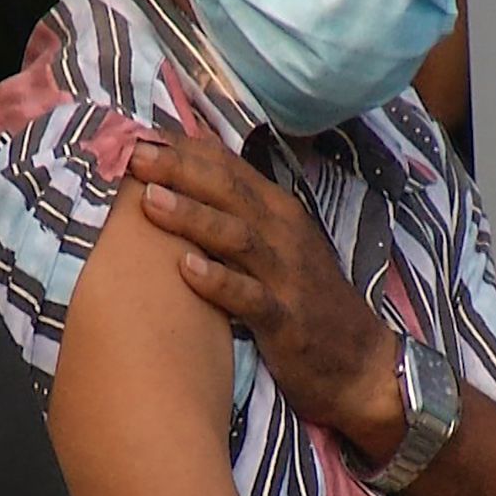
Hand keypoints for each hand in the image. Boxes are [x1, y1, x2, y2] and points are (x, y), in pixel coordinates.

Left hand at [128, 135, 403, 457]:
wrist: (361, 363)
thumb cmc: (308, 301)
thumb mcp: (280, 247)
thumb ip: (239, 214)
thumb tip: (188, 182)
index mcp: (278, 212)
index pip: (228, 168)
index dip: (184, 149)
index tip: (137, 133)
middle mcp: (284, 235)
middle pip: (229, 192)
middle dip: (180, 170)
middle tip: (135, 154)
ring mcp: (286, 276)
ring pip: (237, 237)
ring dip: (193, 216)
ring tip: (150, 200)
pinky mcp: (286, 319)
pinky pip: (250, 298)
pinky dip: (219, 281)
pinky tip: (186, 270)